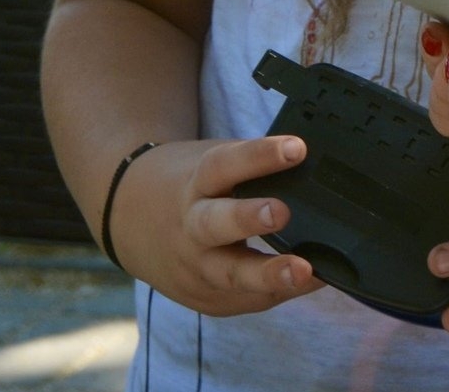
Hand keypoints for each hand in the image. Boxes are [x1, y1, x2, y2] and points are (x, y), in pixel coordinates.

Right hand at [109, 137, 325, 315]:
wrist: (132, 222)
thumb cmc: (194, 187)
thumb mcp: (213, 167)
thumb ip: (254, 168)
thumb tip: (316, 166)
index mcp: (195, 184)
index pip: (224, 165)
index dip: (259, 156)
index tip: (296, 148)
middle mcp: (190, 227)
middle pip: (214, 224)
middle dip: (247, 219)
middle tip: (281, 212)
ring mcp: (194, 268)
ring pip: (229, 275)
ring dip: (268, 275)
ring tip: (303, 270)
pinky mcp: (205, 298)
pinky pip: (246, 299)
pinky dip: (279, 292)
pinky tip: (311, 283)